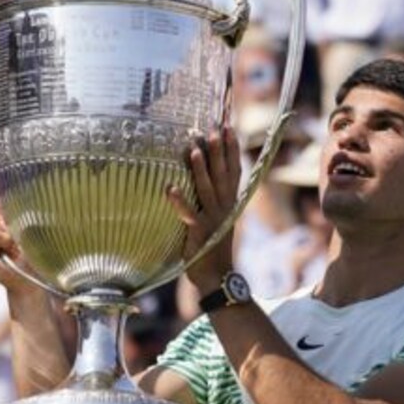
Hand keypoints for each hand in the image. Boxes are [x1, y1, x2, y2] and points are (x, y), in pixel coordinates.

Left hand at [169, 127, 242, 294]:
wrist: (217, 276)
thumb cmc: (213, 244)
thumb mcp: (219, 217)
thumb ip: (215, 196)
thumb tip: (208, 172)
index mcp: (229, 202)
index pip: (233, 170)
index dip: (231, 149)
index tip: (228, 127)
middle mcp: (224, 207)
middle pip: (222, 174)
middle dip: (219, 151)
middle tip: (214, 129)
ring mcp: (213, 219)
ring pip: (207, 189)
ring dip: (200, 169)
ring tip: (193, 150)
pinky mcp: (199, 232)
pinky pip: (188, 213)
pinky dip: (179, 201)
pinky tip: (169, 188)